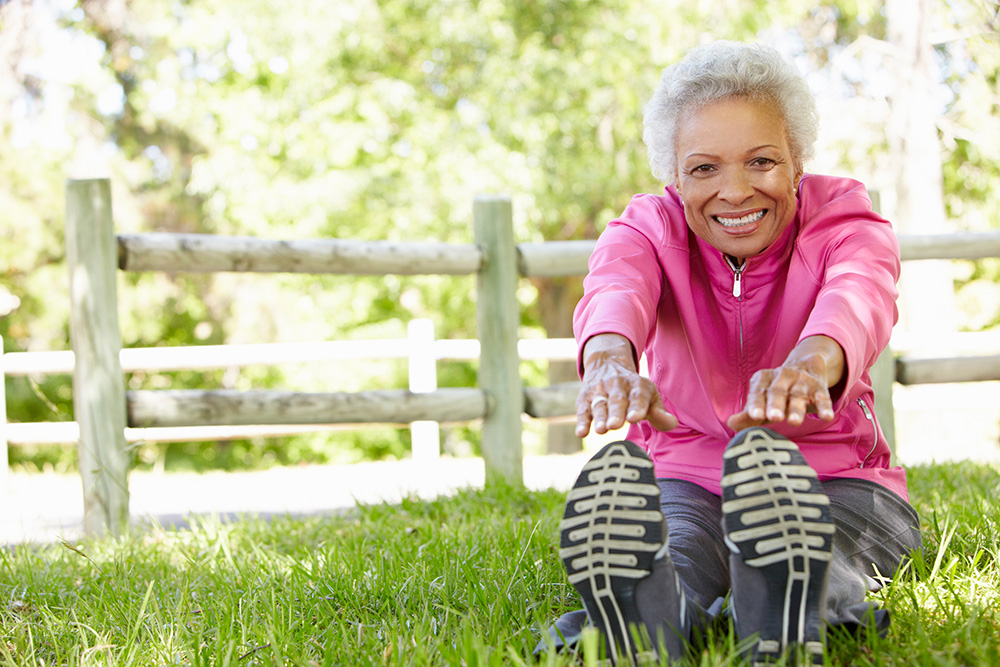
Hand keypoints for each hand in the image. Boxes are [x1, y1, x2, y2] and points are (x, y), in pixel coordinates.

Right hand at [576, 334, 677, 436]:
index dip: (637, 407)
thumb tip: (672, 424)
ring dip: (600, 417)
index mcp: (637, 384)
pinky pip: (582, 409)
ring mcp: (599, 390)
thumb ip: (659, 412)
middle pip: (617, 400)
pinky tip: (581, 433)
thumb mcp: (649, 396)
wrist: (607, 363)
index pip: (638, 396)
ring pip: (599, 404)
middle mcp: (617, 385)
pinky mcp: (585, 398)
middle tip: (615, 425)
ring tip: (601, 430)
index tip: (635, 418)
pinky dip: (582, 421)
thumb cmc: (634, 391)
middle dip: (616, 413)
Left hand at [727, 335, 843, 430]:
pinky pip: (822, 397)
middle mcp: (781, 377)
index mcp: (763, 379)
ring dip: (796, 409)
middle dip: (775, 405)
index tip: (755, 416)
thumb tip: (730, 423)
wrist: (806, 365)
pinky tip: (826, 417)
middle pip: (777, 391)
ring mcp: (801, 381)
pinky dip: (824, 407)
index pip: (758, 392)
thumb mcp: (762, 400)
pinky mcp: (819, 387)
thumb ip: (748, 414)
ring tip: (794, 422)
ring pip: (798, 395)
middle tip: (774, 418)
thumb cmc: (776, 392)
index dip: (756, 404)